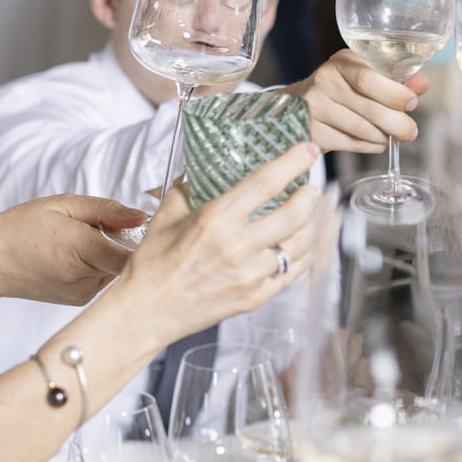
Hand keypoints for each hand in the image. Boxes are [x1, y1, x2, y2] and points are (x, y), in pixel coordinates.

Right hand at [0, 194, 140, 304]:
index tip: (148, 226)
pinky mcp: (81, 300)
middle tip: (107, 227)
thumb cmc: (20, 229)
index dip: (147, 239)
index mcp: (80, 249)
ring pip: (119, 270)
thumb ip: (107, 209)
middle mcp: (84, 277)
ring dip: (113, 254)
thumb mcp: (63, 205)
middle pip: (130, 260)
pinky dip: (101, 266)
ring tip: (86, 242)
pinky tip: (81, 257)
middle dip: (128, 241)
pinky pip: (106, 279)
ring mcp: (83, 293)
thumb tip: (143, 215)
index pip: (135, 253)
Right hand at [116, 141, 322, 341]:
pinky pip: (294, 272)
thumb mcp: (167, 215)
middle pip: (295, 214)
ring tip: (311, 214)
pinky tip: (304, 244)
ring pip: (300, 244)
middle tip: (311, 188)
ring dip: (312, 225)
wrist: (148, 310)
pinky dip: (305, 254)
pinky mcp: (257, 297)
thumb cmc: (154, 264)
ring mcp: (251, 275)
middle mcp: (238, 246)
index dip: (293, 162)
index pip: (265, 183)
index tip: (309, 151)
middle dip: (310, 196)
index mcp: (215, 219)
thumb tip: (206, 171)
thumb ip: (190, 188)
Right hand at [284, 50, 427, 153]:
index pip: (368, 78)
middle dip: (398, 124)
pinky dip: (370, 146)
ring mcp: (315, 108)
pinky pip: (351, 144)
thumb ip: (396, 80)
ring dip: (384, 137)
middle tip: (410, 131)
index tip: (412, 103)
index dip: (395, 94)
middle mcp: (325, 81)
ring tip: (390, 135)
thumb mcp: (366, 76)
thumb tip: (422, 83)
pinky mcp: (313, 131)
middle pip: (370, 108)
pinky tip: (374, 141)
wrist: (299, 104)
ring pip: (363, 130)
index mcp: (342, 62)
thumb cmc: (343, 89)